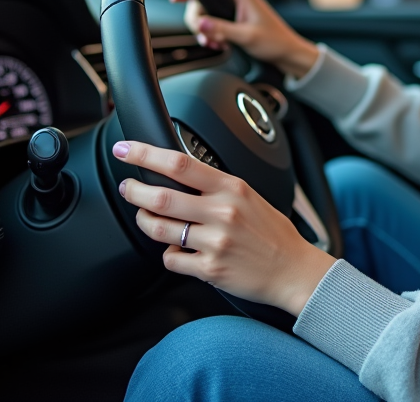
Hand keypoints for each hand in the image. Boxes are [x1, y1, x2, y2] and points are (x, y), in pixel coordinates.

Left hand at [113, 140, 335, 315]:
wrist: (294, 270)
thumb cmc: (272, 233)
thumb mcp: (249, 196)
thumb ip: (216, 185)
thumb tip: (178, 173)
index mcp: (232, 188)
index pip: (180, 164)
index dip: (146, 154)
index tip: (126, 149)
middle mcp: (222, 212)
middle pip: (161, 197)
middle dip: (134, 191)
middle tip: (127, 188)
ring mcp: (215, 242)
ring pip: (159, 230)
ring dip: (145, 222)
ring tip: (148, 219)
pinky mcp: (210, 269)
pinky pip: (171, 259)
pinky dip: (168, 254)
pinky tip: (178, 251)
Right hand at [169, 0, 319, 78]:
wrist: (289, 53)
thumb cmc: (274, 42)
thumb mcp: (246, 37)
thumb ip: (222, 29)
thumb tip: (200, 23)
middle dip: (197, 19)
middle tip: (203, 36)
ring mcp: (236, 8)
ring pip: (208, 13)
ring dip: (205, 30)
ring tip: (214, 44)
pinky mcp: (236, 19)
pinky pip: (215, 22)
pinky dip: (213, 34)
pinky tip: (218, 45)